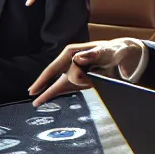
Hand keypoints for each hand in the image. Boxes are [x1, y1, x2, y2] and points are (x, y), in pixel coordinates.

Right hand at [27, 40, 141, 104]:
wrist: (121, 54)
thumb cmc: (112, 50)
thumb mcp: (105, 52)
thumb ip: (92, 55)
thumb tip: (76, 59)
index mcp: (71, 53)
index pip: (53, 69)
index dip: (42, 80)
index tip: (33, 91)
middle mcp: (69, 61)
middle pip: (59, 79)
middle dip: (51, 85)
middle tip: (41, 91)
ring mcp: (73, 70)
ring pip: (60, 85)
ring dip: (52, 92)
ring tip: (36, 103)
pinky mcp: (79, 78)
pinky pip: (65, 87)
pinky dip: (55, 93)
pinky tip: (44, 99)